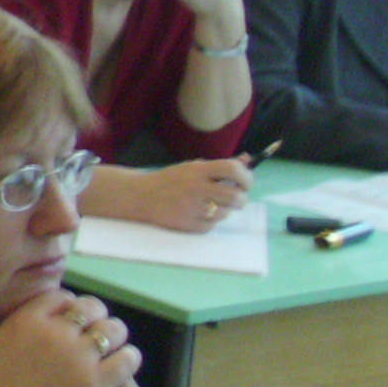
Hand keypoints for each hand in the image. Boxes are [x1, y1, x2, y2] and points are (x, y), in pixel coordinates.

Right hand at [0, 289, 134, 386]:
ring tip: (115, 344)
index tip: (70, 316)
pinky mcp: (98, 383)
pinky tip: (126, 362)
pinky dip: (130, 357)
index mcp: (24, 322)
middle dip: (96, 314)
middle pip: (89, 307)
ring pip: (113, 329)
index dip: (67, 304)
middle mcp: (53, 333)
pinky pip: (127, 359)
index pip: (58, 296)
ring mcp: (78, 357)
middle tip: (96, 327)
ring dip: (116, 334)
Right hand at [126, 157, 252, 233]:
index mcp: (197, 170)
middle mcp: (195, 187)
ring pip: (224, 213)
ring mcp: (190, 207)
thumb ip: (219, 166)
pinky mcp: (186, 223)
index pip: (232, 170)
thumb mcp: (192, 168)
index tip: (245, 183)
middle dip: (240, 199)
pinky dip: (209, 222)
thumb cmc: (170, 180)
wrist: (140, 195)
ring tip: (210, 205)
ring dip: (222, 210)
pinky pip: (210, 226)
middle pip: (234, 196)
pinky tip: (198, 214)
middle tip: (235, 199)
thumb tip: (247, 160)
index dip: (246, 177)